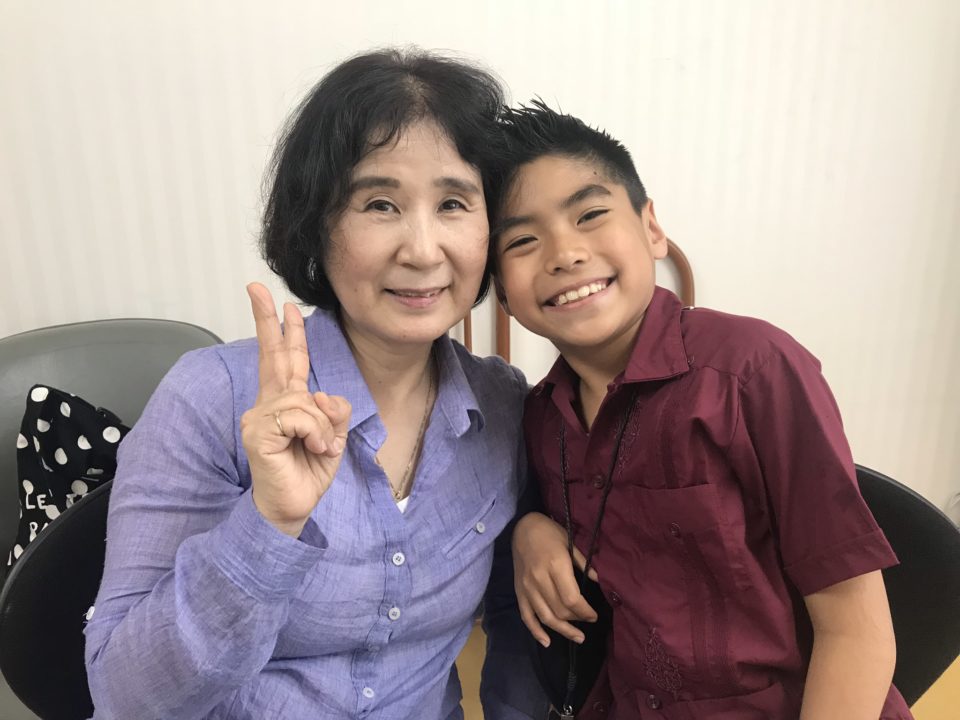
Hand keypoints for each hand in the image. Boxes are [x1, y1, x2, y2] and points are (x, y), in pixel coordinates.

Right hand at [241, 283, 351, 536]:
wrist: (292, 509)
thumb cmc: (307, 474)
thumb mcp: (333, 438)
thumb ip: (334, 413)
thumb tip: (323, 396)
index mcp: (287, 403)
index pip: (286, 360)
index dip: (285, 332)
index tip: (282, 304)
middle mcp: (269, 404)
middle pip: (273, 356)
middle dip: (267, 320)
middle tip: (257, 288)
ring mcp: (260, 416)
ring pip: (306, 400)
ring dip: (323, 428)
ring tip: (320, 449)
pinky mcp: (258, 431)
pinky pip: (301, 417)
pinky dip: (316, 434)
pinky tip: (314, 450)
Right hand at [512, 511, 599, 646]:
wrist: (523, 527)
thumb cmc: (550, 532)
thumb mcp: (570, 543)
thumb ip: (584, 563)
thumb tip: (600, 581)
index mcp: (555, 566)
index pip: (572, 599)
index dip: (585, 612)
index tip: (594, 615)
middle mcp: (539, 579)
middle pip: (560, 610)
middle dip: (577, 620)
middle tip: (588, 621)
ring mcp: (527, 587)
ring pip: (545, 617)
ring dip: (563, 630)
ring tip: (578, 637)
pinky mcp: (519, 591)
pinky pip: (526, 616)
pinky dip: (536, 631)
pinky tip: (547, 641)